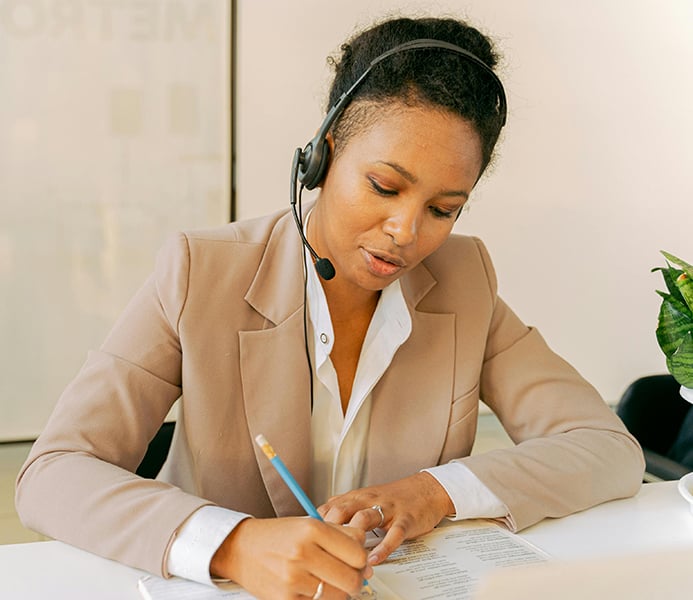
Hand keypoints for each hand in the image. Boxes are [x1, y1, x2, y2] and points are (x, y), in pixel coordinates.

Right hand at [211, 516, 371, 598]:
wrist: (240, 548)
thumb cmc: (276, 536)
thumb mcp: (309, 524)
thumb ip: (341, 536)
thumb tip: (366, 560)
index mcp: (312, 529)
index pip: (358, 553)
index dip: (362, 560)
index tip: (358, 561)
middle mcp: (303, 553)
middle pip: (351, 579)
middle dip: (355, 580)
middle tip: (350, 576)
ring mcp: (293, 578)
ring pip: (338, 596)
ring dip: (339, 592)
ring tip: (329, 582)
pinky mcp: (285, 599)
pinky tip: (313, 589)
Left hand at [318, 472, 453, 565]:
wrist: (427, 490)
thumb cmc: (393, 498)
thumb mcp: (365, 499)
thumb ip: (343, 510)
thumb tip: (317, 525)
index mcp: (356, 497)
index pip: (329, 507)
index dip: (315, 524)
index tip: (305, 540)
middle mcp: (368, 500)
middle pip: (341, 510)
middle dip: (328, 529)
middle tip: (319, 549)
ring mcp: (387, 509)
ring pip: (365, 519)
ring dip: (354, 538)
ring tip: (345, 558)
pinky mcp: (405, 519)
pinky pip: (394, 533)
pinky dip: (383, 547)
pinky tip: (375, 558)